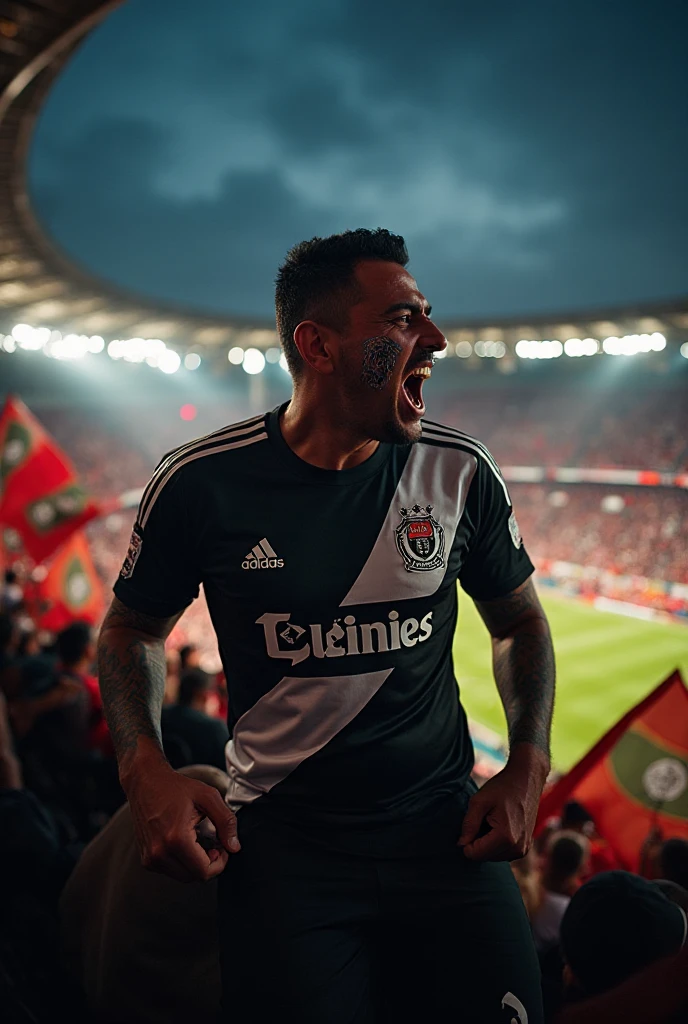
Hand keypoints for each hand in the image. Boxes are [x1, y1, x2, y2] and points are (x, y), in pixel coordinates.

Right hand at [125, 763, 240, 881]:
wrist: (145, 782)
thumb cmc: (175, 787)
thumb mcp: (208, 797)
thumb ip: (225, 822)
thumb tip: (234, 847)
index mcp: (176, 838)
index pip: (203, 872)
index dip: (219, 863)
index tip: (222, 848)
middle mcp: (159, 852)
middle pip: (193, 877)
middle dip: (209, 864)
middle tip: (214, 844)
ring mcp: (150, 857)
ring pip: (182, 876)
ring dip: (195, 864)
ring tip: (199, 841)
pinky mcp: (146, 858)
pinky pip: (171, 870)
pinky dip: (182, 862)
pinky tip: (185, 843)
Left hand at [459, 746, 547, 861]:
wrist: (526, 780)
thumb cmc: (502, 788)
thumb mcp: (479, 801)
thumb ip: (468, 825)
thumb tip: (461, 844)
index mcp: (505, 838)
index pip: (475, 854)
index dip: (466, 840)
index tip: (473, 822)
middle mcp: (517, 849)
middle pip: (484, 857)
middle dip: (478, 840)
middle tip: (485, 819)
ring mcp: (523, 850)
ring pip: (492, 856)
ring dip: (487, 842)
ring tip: (493, 821)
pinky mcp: (525, 848)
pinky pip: (502, 853)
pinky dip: (497, 842)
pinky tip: (501, 825)